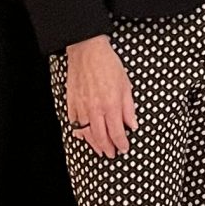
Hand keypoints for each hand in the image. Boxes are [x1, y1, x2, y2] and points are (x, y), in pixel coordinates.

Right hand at [64, 35, 137, 159]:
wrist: (87, 51)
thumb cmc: (108, 65)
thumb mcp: (126, 85)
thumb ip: (129, 108)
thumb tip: (133, 125)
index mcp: (111, 105)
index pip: (117, 132)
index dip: (121, 143)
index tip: (124, 149)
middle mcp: (95, 109)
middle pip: (101, 137)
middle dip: (107, 148)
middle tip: (111, 154)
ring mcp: (81, 107)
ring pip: (86, 133)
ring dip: (93, 144)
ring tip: (100, 150)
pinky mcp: (71, 103)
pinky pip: (74, 123)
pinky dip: (79, 132)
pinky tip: (83, 137)